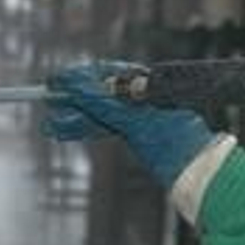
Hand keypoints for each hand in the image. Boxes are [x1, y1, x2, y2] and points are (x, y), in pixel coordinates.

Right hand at [43, 61, 214, 187]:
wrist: (196, 170)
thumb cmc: (175, 138)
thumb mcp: (135, 119)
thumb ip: (105, 103)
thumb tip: (76, 86)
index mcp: (147, 83)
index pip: (107, 74)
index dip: (79, 77)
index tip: (57, 80)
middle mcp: (143, 97)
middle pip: (101, 93)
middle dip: (72, 99)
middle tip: (48, 100)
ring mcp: (140, 116)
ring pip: (101, 112)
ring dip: (75, 116)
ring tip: (52, 124)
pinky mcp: (137, 134)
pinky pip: (106, 126)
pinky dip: (86, 127)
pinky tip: (67, 129)